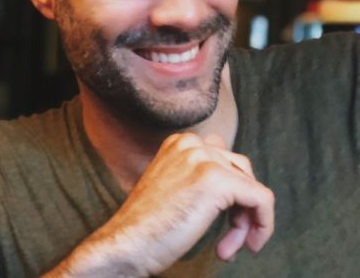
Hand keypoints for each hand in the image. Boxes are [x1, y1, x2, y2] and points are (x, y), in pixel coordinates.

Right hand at [52, 133, 273, 276]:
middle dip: (242, 210)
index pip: (227, 162)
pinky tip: (246, 246)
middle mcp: (191, 144)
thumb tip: (241, 188)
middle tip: (230, 241)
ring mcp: (204, 159)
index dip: (232, 199)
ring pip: (254, 188)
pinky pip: (263, 200)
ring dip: (248, 222)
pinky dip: (263, 225)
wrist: (127, 243)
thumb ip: (200, 176)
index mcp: (180, 142)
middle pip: (243, 173)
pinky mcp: (218, 180)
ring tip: (230, 248)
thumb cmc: (148, 226)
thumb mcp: (174, 187)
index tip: (224, 227)